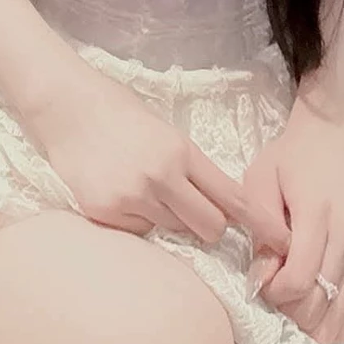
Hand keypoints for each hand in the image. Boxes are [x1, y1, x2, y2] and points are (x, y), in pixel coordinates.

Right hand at [22, 66, 291, 255]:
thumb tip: (213, 198)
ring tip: (147, 190)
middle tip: (196, 210)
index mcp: (180, 150)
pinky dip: (138, 221)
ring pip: (174, 232)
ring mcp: (131, 199)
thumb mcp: (162, 127)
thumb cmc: (115, 107)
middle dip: (210, 226)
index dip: (257, 222)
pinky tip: (121, 192)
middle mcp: (160, 178)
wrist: (63, 104)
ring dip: (171, 220)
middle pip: (209, 228)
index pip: (230, 196)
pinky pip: (138, 232)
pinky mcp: (105, 215)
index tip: (280, 239)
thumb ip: (187, 163)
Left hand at [243, 100, 343, 343]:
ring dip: (311, 317)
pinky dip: (334, 318)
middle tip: (276, 283)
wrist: (337, 139)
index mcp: (318, 213)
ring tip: (295, 290)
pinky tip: (316, 304)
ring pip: (340, 316)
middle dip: (290, 308)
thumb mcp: (261, 179)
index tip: (263, 277)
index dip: (275, 293)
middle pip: (320, 306)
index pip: (300, 280)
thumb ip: (260, 229)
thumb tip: (263, 278)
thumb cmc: (292, 157)